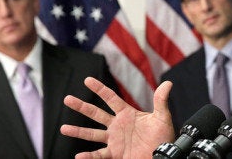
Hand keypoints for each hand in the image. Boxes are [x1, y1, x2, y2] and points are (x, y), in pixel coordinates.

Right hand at [60, 77, 174, 158]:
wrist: (162, 155)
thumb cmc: (163, 137)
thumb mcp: (162, 118)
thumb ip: (161, 101)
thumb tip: (168, 83)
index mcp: (127, 114)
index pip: (111, 98)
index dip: (99, 89)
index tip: (87, 80)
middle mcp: (117, 126)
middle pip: (96, 114)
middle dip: (81, 106)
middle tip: (67, 99)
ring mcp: (115, 140)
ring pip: (92, 134)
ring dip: (78, 131)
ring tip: (63, 128)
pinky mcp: (115, 154)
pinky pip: (99, 155)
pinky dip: (89, 156)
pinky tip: (79, 156)